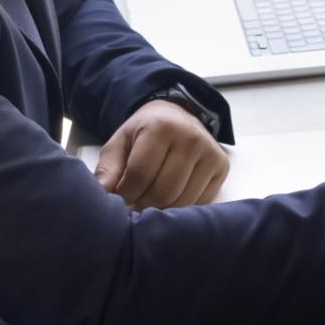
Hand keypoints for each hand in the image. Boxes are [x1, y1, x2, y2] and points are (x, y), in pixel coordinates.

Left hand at [96, 99, 229, 209]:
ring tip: (152, 198)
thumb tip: (102, 193)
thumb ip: (109, 168)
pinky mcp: (221, 167)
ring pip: (182, 201)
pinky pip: (200, 202)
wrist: (178, 115)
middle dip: (143, 203)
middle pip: (163, 192)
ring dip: (162, 208)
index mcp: (161, 128)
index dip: (125, 193)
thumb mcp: (120, 143)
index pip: (140, 175)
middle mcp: (190, 138)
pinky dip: (182, 206)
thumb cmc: (144, 133)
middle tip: (136, 200)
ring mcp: (210, 153)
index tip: (120, 195)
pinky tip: (172, 196)